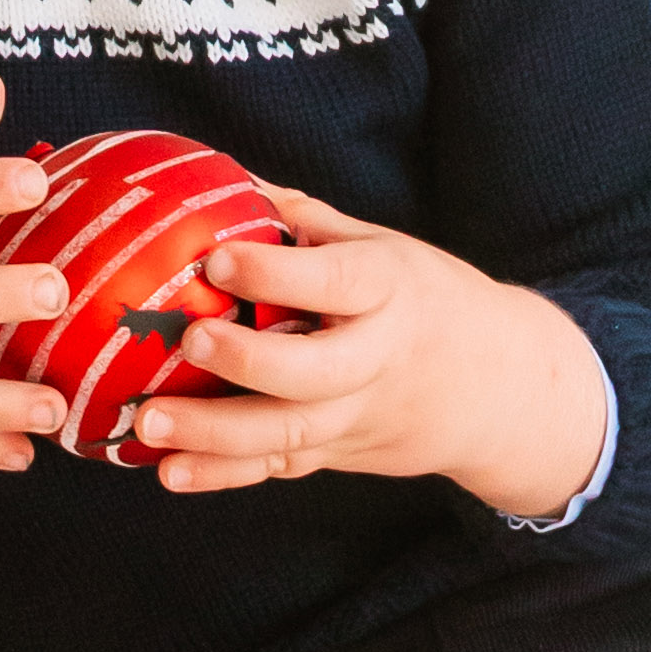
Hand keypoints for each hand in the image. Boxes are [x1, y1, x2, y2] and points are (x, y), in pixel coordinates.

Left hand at [134, 185, 608, 517]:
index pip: (337, 282)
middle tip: (190, 339)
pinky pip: (279, 467)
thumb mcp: (385, 248)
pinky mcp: (340, 453)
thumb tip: (221, 177)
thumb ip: (306, 221)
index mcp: (390, 291)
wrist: (502, 387)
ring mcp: (358, 415)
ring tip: (148, 422)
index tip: (217, 260)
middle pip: (315, 372)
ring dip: (216, 434)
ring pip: (290, 433)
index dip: (277, 275)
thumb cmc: (426, 299)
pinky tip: (168, 471)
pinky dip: (222, 474)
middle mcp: (378, 359)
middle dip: (249, 361)